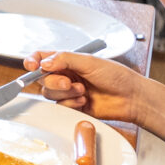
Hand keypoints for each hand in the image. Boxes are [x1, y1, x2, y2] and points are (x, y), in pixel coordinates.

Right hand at [21, 48, 161, 127]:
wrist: (131, 98)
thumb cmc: (117, 77)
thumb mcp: (90, 62)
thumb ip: (65, 59)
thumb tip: (44, 63)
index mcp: (68, 61)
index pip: (42, 58)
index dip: (33, 61)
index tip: (32, 66)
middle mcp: (65, 75)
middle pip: (42, 78)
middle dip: (53, 81)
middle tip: (68, 82)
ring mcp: (68, 91)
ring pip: (49, 94)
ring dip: (65, 93)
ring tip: (82, 92)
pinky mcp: (72, 106)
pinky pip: (59, 106)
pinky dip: (70, 104)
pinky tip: (84, 101)